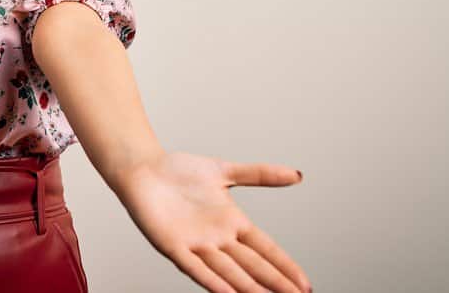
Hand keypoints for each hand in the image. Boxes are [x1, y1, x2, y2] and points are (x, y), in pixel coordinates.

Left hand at [118, 150, 311, 292]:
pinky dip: (211, 281)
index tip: (305, 285)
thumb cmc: (179, 170)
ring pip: (228, 271)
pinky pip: (194, 267)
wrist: (142, 167)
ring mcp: (196, 243)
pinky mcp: (171, 245)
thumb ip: (259, 174)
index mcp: (232, 222)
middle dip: (274, 283)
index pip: (266, 249)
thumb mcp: (224, 170)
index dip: (285, 266)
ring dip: (248, 288)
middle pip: (252, 265)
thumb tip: (297, 174)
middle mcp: (217, 238)